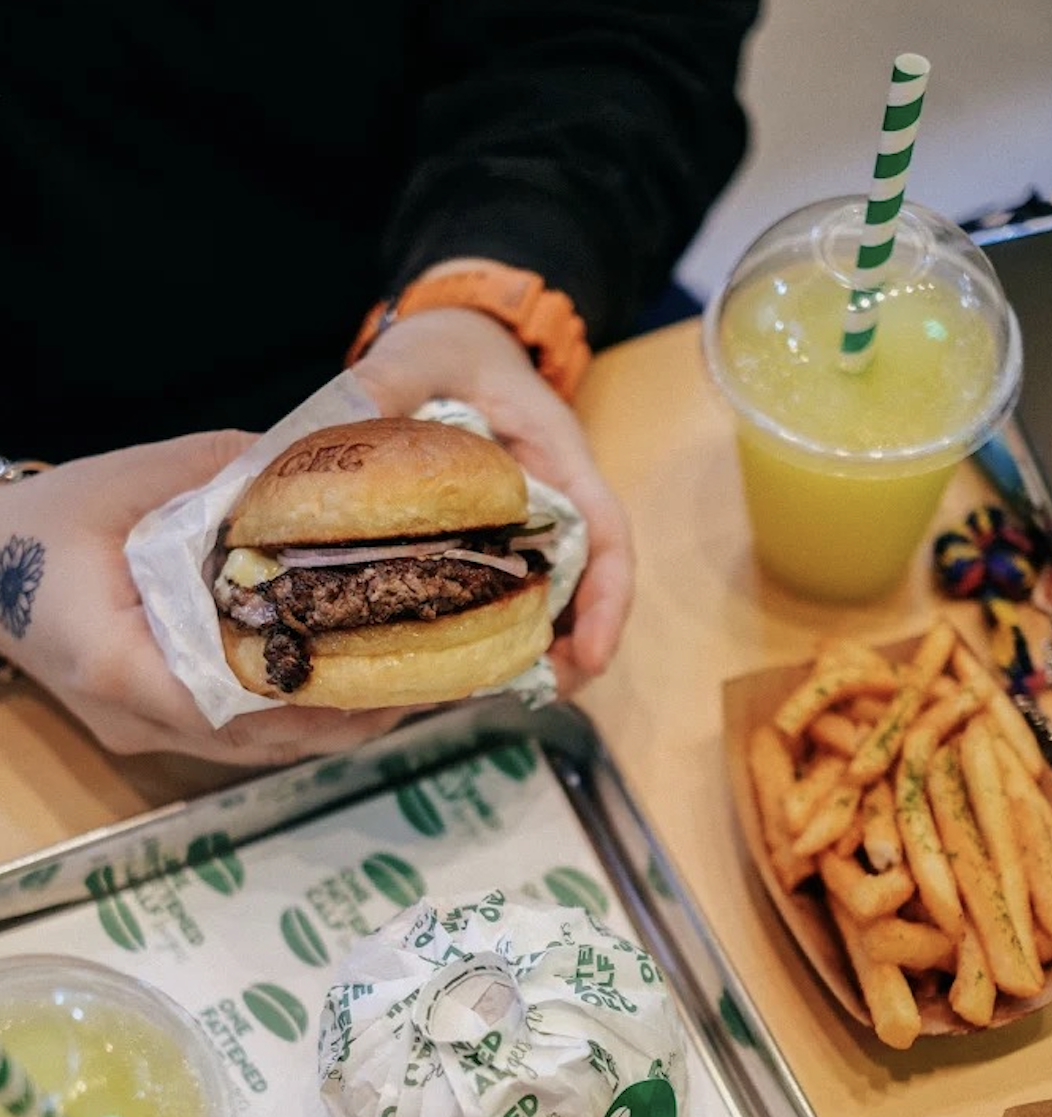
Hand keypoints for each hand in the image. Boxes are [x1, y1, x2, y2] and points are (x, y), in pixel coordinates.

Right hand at [0, 434, 408, 763]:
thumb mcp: (131, 478)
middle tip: (433, 682)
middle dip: (351, 715)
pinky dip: (299, 718)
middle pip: (262, 739)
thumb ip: (224, 474)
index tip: (391, 674)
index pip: (235, 700)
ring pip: (258, 749)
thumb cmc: (45, 523)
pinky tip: (355, 691)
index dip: (318, 695)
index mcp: (119, 662)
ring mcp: (145, 733)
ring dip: (335, 725)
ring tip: (415, 689)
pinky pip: (241, 738)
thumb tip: (315, 468)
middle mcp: (137, 717)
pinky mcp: (156, 730)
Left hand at [351, 306, 633, 696]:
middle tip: (540, 695)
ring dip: (532, 650)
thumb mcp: (420, 351)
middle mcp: (555, 502)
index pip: (605, 533)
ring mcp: (528, 528)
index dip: (607, 598)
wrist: (454, 339)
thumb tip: (345, 417)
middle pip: (584, 586)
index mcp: (559, 458)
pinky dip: (491, 635)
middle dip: (573, 646)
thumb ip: (386, 381)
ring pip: (548, 600)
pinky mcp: (495, 543)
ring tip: (496, 694)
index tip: (592, 654)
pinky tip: (454, 667)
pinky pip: (503, 596)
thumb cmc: (451, 346)